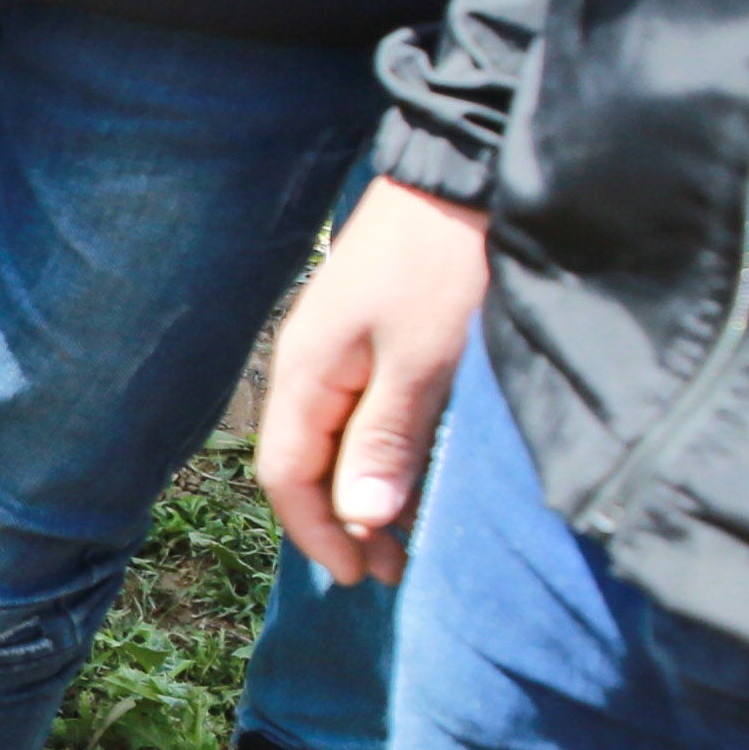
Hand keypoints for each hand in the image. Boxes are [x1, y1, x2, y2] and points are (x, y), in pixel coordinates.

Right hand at [256, 178, 488, 586]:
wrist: (461, 171)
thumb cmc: (444, 261)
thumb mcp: (424, 358)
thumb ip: (386, 438)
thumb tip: (359, 518)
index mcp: (305, 372)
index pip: (287, 476)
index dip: (319, 535)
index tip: (363, 578)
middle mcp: (308, 363)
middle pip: (305, 463)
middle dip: (343, 523)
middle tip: (394, 570)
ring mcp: (337, 346)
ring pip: (334, 440)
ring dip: (365, 492)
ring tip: (407, 535)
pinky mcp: (370, 332)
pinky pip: (360, 412)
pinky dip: (381, 453)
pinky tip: (414, 471)